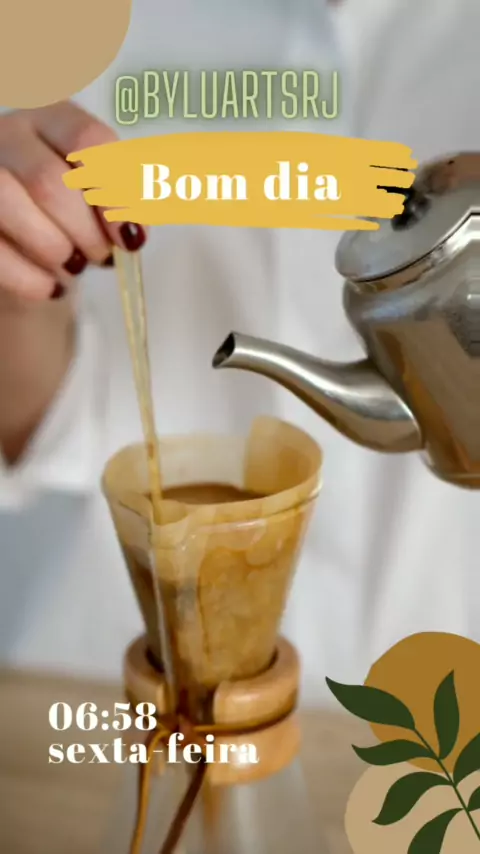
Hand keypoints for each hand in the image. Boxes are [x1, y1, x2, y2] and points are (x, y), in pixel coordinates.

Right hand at [0, 100, 145, 300]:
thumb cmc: (72, 213)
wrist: (28, 243)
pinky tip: (51, 288)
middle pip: (48, 179)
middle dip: (84, 231)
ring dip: (53, 248)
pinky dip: (29, 277)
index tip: (131, 237)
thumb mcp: (105, 200)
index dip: (115, 193)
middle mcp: (12, 136)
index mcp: (55, 120)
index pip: (87, 140)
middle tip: (100, 256)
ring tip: (74, 266)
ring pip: (8, 201)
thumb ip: (125, 206)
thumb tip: (132, 232)